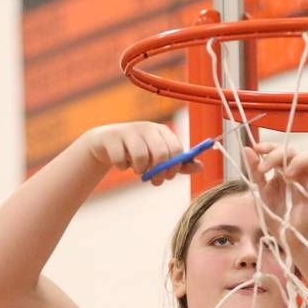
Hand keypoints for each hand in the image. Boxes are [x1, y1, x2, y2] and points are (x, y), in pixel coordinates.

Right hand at [82, 122, 201, 185]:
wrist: (107, 145)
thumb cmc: (139, 152)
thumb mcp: (160, 158)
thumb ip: (179, 164)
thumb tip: (200, 167)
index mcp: (162, 131)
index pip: (176, 149)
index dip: (174, 167)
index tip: (168, 177)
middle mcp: (147, 127)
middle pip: (161, 153)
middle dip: (159, 173)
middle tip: (154, 180)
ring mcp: (128, 130)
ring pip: (141, 157)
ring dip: (140, 170)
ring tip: (137, 169)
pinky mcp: (111, 137)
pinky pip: (121, 159)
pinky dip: (122, 167)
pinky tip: (122, 164)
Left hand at [243, 142, 307, 241]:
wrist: (287, 237)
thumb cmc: (277, 215)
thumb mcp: (261, 193)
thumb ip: (255, 172)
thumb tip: (246, 149)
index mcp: (283, 170)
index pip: (279, 149)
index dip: (269, 146)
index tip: (257, 149)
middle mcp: (298, 172)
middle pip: (294, 151)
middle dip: (279, 154)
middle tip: (266, 168)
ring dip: (299, 161)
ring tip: (288, 175)